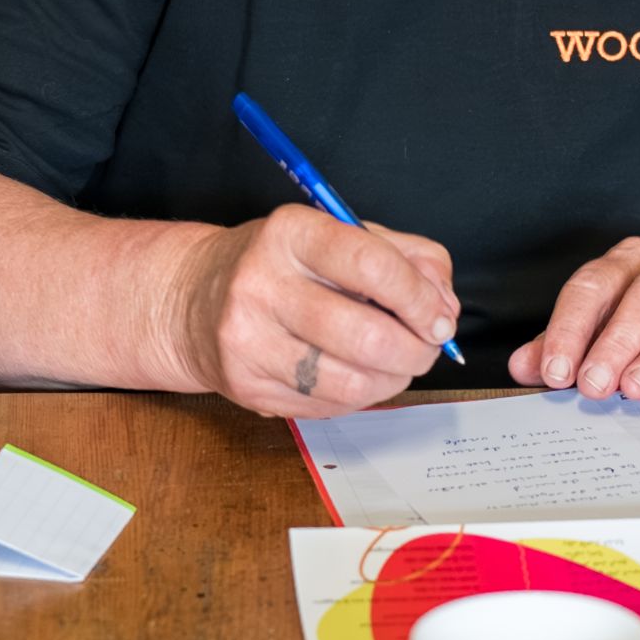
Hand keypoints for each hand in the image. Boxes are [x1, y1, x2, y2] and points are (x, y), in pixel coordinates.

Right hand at [179, 207, 458, 418]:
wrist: (195, 301)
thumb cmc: (283, 265)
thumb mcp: (341, 236)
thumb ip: (405, 257)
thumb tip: (443, 304)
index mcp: (290, 234)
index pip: (371, 265)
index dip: (419, 298)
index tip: (439, 317)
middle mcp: (261, 285)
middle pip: (365, 335)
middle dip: (414, 349)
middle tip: (426, 347)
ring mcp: (248, 341)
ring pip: (350, 381)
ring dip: (392, 379)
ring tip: (397, 363)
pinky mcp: (247, 386)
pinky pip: (328, 406)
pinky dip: (361, 396)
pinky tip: (360, 376)